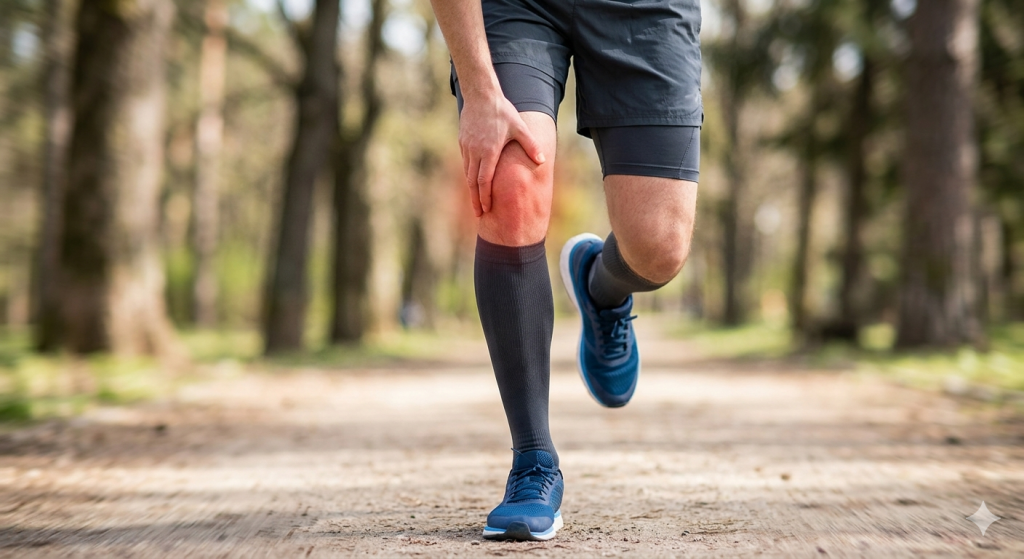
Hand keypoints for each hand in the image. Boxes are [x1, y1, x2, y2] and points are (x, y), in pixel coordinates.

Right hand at [458, 91, 545, 215]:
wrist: (480, 95)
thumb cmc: (502, 111)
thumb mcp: (520, 127)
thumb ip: (531, 145)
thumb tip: (542, 160)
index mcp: (489, 151)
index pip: (484, 181)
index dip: (485, 197)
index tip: (486, 209)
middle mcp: (476, 152)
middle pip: (473, 182)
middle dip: (476, 200)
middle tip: (478, 214)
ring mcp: (467, 147)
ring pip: (467, 173)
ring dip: (471, 189)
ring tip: (475, 202)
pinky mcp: (463, 142)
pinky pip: (465, 162)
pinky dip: (469, 175)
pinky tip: (473, 181)